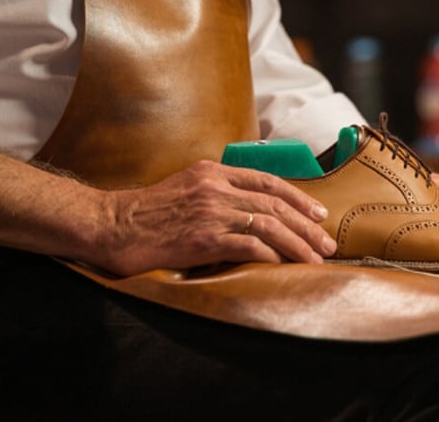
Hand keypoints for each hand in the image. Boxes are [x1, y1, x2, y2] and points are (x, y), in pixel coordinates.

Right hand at [97, 161, 336, 275]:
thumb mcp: (184, 188)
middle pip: (274, 203)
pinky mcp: (204, 238)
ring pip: (269, 224)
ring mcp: (210, 211)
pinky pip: (249, 246)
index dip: (297, 197)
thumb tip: (246, 211)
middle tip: (326, 243)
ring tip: (315, 259)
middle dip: (306, 224)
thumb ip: (215, 192)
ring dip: (298, 244)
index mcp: (212, 171)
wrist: (113, 225)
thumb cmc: (146, 213)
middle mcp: (215, 187)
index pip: (266, 181)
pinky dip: (272, 256)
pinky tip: (284, 266)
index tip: (317, 214)